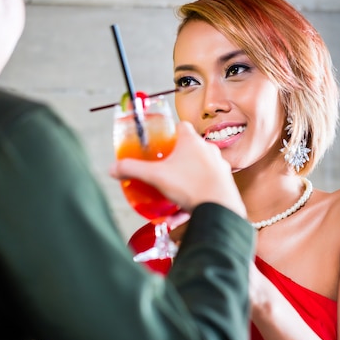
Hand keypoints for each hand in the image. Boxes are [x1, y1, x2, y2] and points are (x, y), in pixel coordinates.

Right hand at [110, 121, 246, 217]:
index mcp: (192, 141)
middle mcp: (208, 150)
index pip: (182, 126)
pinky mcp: (225, 184)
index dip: (171, 132)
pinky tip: (181, 212)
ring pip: (198, 170)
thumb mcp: (155, 177)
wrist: (219, 208)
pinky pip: (205, 187)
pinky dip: (194, 197)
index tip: (162, 141)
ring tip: (172, 195)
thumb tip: (114, 168)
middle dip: (177, 159)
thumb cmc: (191, 187)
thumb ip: (133, 170)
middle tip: (164, 169)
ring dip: (185, 181)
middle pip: (190, 149)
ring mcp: (219, 167)